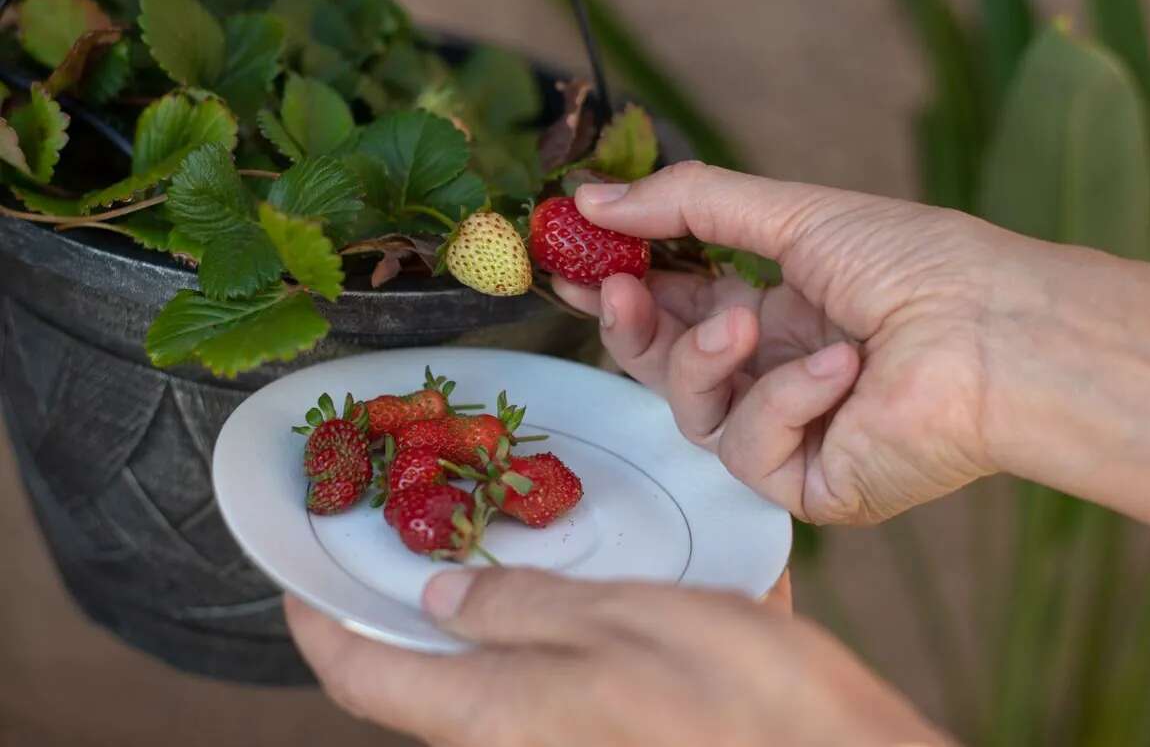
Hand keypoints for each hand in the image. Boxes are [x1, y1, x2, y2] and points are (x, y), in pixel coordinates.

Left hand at [285, 569, 951, 746]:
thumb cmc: (743, 707)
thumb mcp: (628, 625)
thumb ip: (527, 610)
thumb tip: (440, 596)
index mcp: (501, 712)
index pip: (366, 675)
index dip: (318, 623)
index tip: (295, 573)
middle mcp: (522, 737)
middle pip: (423, 678)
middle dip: (395, 609)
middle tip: (390, 533)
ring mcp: (572, 735)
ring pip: (492, 671)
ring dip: (475, 607)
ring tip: (480, 536)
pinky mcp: (622, 728)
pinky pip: (562, 672)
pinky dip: (552, 622)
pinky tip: (589, 572)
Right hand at [556, 161, 1006, 524]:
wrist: (998, 331)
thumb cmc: (916, 265)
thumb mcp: (793, 216)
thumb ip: (690, 206)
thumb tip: (593, 197)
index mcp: (780, 317)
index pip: (676, 310)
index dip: (622, 289)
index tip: (568, 261)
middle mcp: (779, 378)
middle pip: (668, 369)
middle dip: (632, 329)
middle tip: (610, 288)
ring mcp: (795, 437)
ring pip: (694, 414)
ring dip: (706, 360)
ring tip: (747, 318)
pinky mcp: (812, 488)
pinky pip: (750, 451)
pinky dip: (785, 401)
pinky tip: (840, 371)